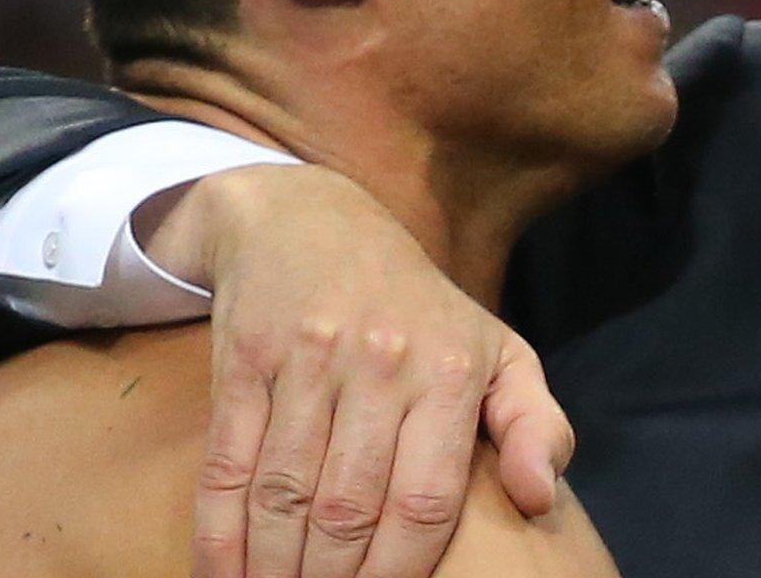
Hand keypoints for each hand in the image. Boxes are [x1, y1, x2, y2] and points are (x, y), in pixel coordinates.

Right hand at [140, 163, 574, 577]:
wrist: (314, 219)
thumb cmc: (422, 311)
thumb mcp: (499, 351)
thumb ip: (536, 425)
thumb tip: (541, 499)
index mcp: (449, 370)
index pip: (424, 502)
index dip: (398, 573)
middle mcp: (381, 361)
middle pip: (348, 508)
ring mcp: (307, 358)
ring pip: (283, 493)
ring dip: (272, 569)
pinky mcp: (244, 356)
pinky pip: (228, 463)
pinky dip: (219, 533)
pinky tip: (222, 575)